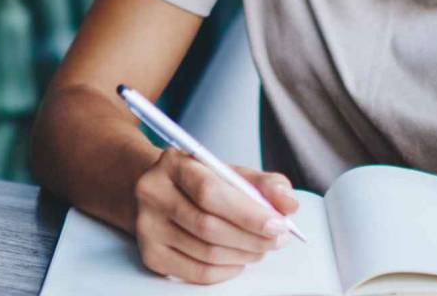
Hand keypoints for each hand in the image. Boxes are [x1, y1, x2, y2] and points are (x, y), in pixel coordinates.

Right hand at [132, 148, 300, 283]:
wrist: (158, 192)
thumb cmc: (199, 182)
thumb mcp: (231, 173)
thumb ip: (264, 184)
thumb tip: (289, 204)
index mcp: (173, 164)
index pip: (210, 191)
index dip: (248, 212)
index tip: (278, 223)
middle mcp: (152, 194)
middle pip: (207, 226)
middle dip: (252, 237)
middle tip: (278, 239)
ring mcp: (147, 227)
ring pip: (205, 252)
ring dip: (243, 255)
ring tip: (262, 247)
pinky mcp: (150, 255)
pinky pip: (196, 272)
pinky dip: (226, 270)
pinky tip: (240, 260)